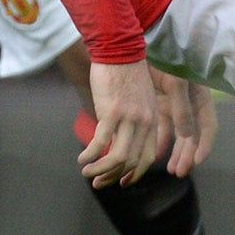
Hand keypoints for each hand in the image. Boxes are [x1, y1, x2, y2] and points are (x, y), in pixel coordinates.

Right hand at [81, 60, 161, 188]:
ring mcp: (129, 118)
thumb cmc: (126, 73)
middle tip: (98, 183)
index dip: (134, 174)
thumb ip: (136, 120)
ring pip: (117, 157)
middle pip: (131, 162)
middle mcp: (144, 122)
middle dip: (113, 177)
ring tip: (87, 173)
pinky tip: (82, 159)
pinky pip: (101, 144)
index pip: (147, 157)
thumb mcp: (140, 99)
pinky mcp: (112, 112)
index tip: (120, 182)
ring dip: (100, 170)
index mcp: (152, 120)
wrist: (119, 50)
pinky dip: (91, 156)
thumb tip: (120, 139)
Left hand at [149, 69, 215, 177]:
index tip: (196, 162)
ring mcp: (173, 103)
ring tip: (169, 168)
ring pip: (177, 133)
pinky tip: (154, 154)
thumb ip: (182, 108)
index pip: (208, 126)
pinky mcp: (157, 103)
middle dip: (188, 154)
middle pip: (193, 134)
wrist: (138, 45)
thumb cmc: (162, 60)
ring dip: (174, 151)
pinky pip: (161, 127)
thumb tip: (188, 135)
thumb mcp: (176, 83)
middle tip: (179, 172)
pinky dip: (158, 141)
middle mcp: (189, 103)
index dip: (205, 145)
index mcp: (199, 96)